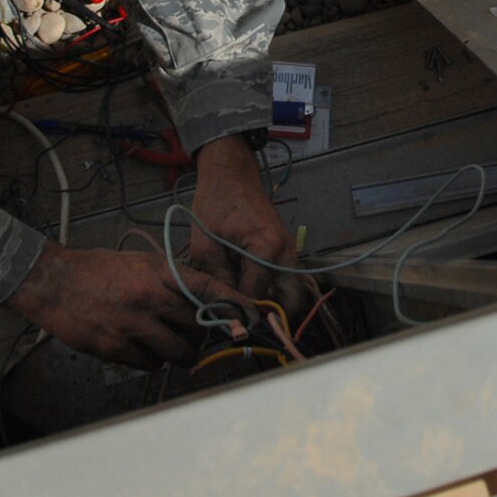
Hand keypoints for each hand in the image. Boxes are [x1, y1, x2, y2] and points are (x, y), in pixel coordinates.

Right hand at [5, 241, 247, 368]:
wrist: (54, 283)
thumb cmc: (98, 270)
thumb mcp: (139, 264)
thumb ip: (168, 281)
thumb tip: (198, 302)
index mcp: (157, 273)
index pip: (206, 288)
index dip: (233, 305)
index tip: (252, 317)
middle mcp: (149, 299)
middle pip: (197, 326)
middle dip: (203, 336)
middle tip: (199, 337)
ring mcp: (132, 325)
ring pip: (177, 352)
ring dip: (181, 354)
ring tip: (172, 347)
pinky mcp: (114, 347)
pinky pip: (149, 364)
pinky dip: (151, 360)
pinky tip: (142, 349)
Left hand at [184, 134, 304, 315]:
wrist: (231, 172)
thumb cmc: (215, 202)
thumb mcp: (205, 244)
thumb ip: (217, 279)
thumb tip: (224, 311)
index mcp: (267, 249)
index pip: (256, 296)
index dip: (239, 313)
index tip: (222, 324)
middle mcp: (286, 252)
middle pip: (291, 300)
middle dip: (269, 316)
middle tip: (242, 323)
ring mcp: (289, 250)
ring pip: (291, 291)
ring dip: (272, 304)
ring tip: (243, 310)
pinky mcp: (285, 249)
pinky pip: (284, 279)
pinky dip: (272, 290)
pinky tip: (247, 291)